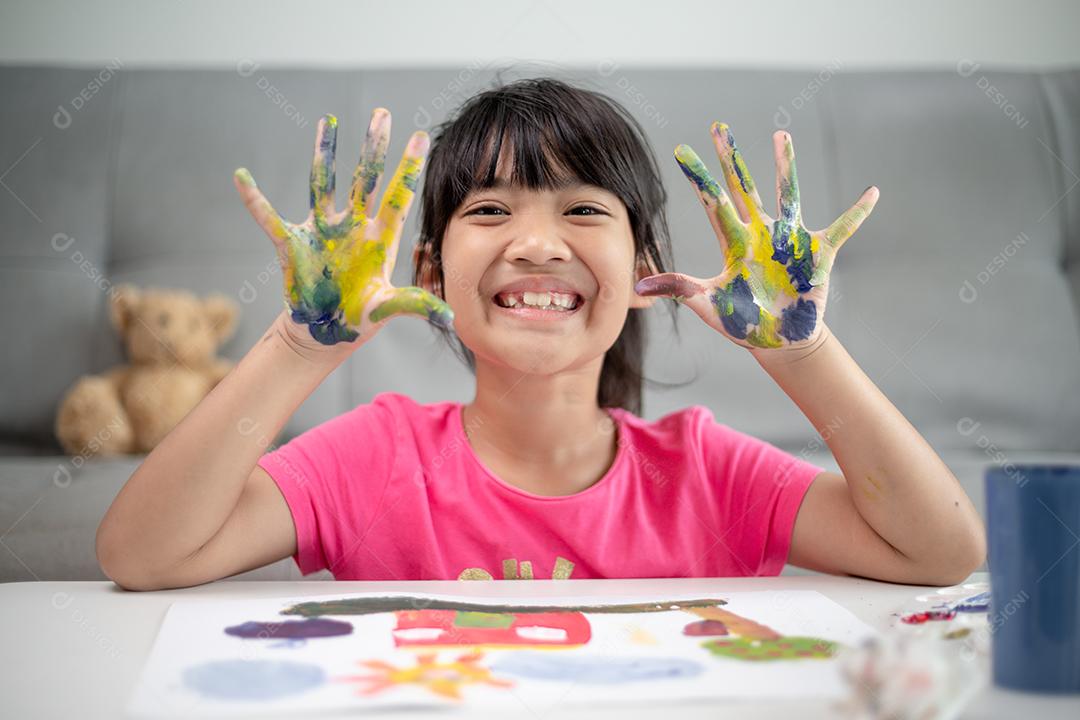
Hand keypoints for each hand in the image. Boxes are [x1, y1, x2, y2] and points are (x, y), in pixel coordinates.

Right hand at [233, 109, 452, 347]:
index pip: (398, 197)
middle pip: (365, 179)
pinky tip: (241, 176)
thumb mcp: (388, 309)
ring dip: (325, 154)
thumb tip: (450, 318)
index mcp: (379, 238)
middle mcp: (353, 226)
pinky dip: (253, 199)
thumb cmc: (362, 316)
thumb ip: (416, 305)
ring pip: (323, 184)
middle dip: (373, 148)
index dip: (408, 169)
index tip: (420, 137)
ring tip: (327, 121)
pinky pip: (269, 218)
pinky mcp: (293, 243)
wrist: (327, 330)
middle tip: (381, 114)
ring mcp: (322, 231)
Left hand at [634, 123, 877, 349]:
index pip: (712, 202)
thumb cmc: (743, 324)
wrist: (778, 343)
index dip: (698, 177)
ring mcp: (789, 240)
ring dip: (786, 166)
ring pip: (788, 194)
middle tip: (719, 125)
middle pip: (743, 187)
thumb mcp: (709, 305)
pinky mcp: (818, 253)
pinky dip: (858, 213)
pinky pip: (842, 228)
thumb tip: (638, 284)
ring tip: (780, 135)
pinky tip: (872, 194)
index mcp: (734, 243)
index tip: (681, 149)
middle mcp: (760, 233)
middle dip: (731, 158)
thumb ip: (678, 288)